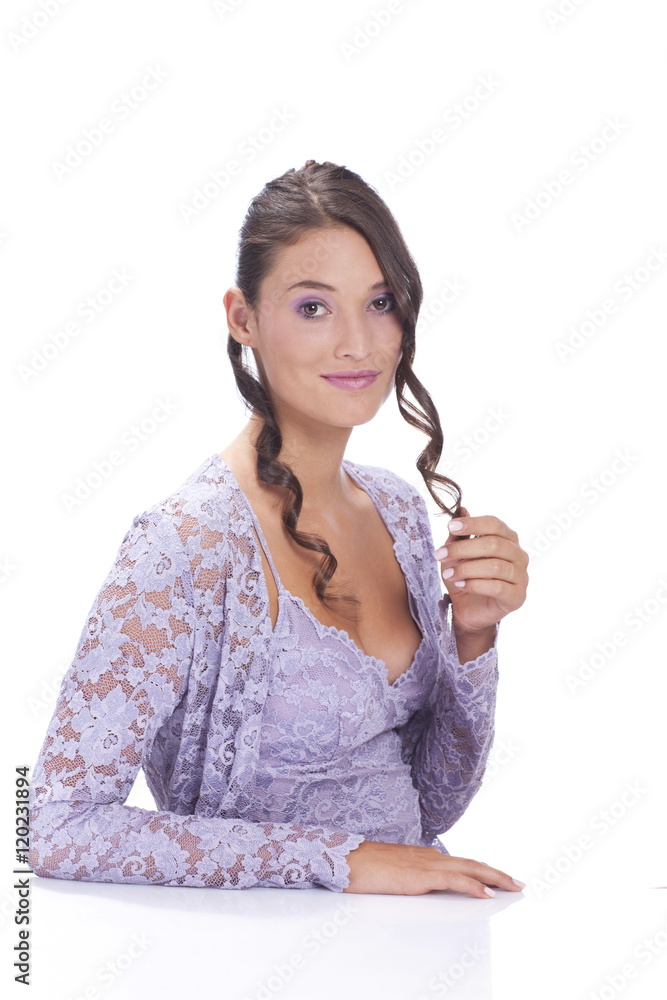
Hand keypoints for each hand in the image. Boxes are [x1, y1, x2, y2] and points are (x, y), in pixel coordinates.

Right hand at [343, 840, 524, 896]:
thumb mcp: (393, 873)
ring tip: (513, 886)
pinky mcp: (421, 876)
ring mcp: (427, 864)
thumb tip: (420, 886)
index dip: (483, 870)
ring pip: (470, 869)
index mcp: (424, 857)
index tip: (501, 878)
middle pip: (472, 863)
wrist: (346, 859)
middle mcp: (430, 857)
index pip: (461, 863)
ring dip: (494, 877)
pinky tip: (487, 893)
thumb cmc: (364, 868)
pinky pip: (455, 881)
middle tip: (519, 883)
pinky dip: (474, 886)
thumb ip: (409, 877)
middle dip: (497, 873)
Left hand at [434, 506, 528, 634]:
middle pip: (494, 544)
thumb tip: (461, 510)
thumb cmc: (465, 576)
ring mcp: (521, 576)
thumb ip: (460, 535)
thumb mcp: (457, 554)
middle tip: (440, 554)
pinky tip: (460, 585)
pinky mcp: (517, 597)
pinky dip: (475, 585)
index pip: (495, 524)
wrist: (468, 609)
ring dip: (466, 569)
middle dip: (463, 549)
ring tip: (446, 574)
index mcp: (508, 539)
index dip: (473, 524)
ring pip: (495, 566)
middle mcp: (519, 555)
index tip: (451, 526)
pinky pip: (497, 587)